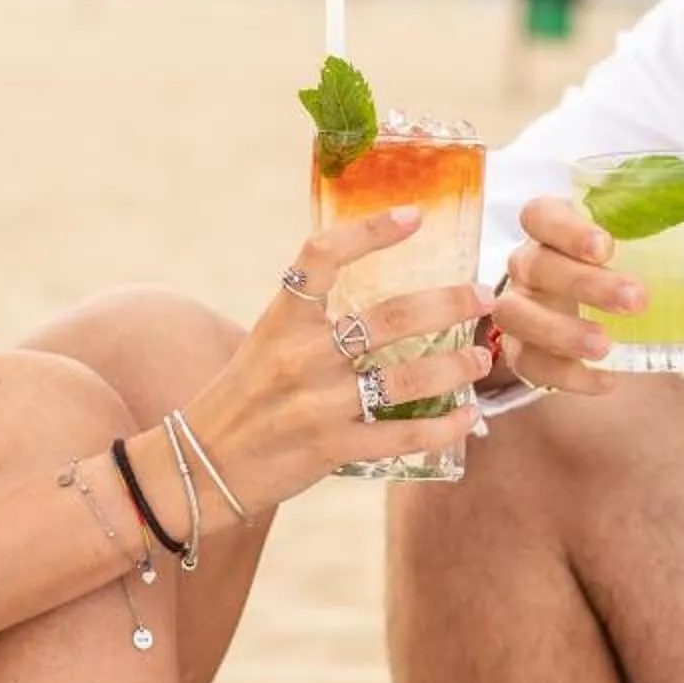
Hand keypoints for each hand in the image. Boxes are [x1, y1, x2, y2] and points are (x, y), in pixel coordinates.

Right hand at [177, 207, 491, 508]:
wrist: (200, 466)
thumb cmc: (244, 397)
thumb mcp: (268, 341)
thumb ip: (315, 319)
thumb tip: (385, 298)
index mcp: (282, 319)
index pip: (323, 255)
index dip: (370, 231)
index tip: (414, 216)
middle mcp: (300, 355)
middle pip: (389, 317)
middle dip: (448, 304)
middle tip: (483, 297)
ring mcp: (316, 403)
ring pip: (405, 377)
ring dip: (453, 366)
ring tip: (479, 358)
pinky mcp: (329, 448)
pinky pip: (400, 434)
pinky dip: (441, 427)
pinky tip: (465, 418)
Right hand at [486, 196, 639, 398]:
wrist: (587, 314)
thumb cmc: (616, 268)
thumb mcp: (642, 247)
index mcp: (553, 228)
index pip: (541, 214)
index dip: (567, 229)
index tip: (606, 246)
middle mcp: (528, 264)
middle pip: (536, 264)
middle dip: (584, 284)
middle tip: (634, 300)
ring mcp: (519, 307)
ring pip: (517, 314)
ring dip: (562, 331)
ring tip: (605, 345)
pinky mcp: (521, 350)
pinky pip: (529, 364)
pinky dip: (567, 375)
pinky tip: (606, 379)